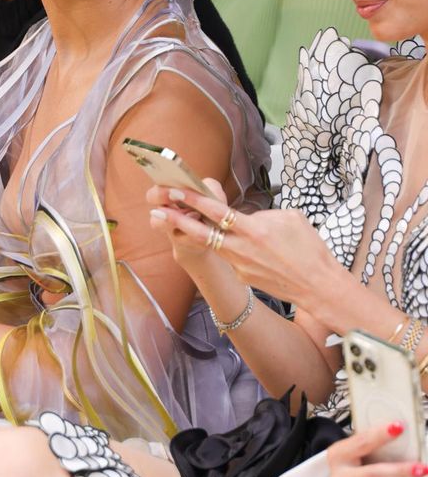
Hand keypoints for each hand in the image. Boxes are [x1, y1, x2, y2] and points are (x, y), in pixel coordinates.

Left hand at [150, 186, 334, 305]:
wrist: (317, 285)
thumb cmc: (309, 249)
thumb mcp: (290, 218)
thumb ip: (263, 215)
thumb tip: (248, 216)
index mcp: (253, 229)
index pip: (217, 212)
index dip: (194, 201)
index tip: (176, 191)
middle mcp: (242, 248)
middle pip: (202, 233)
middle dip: (178, 220)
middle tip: (158, 210)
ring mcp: (240, 265)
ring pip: (213, 244)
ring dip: (195, 233)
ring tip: (176, 222)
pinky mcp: (244, 277)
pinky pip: (232, 257)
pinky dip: (229, 248)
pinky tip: (242, 247)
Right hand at [327, 423, 427, 476]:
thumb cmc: (357, 461)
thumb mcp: (357, 450)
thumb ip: (374, 445)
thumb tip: (405, 436)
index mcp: (338, 456)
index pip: (361, 443)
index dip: (380, 435)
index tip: (400, 426)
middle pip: (374, 475)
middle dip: (400, 472)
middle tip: (423, 467)